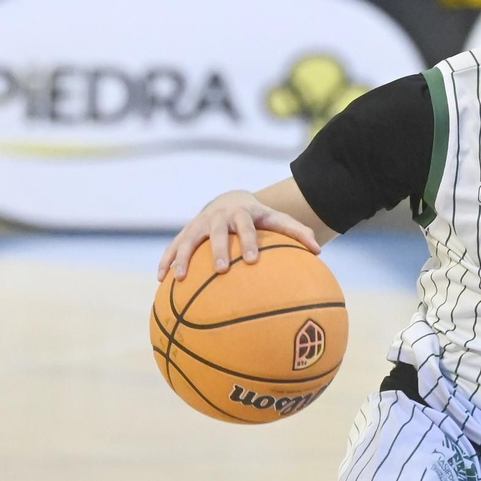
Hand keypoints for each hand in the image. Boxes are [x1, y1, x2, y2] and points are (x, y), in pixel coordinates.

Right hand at [156, 190, 318, 280]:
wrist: (230, 199)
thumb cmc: (259, 218)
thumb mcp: (276, 220)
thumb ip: (297, 232)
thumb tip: (319, 251)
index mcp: (243, 214)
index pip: (247, 228)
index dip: (248, 242)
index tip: (252, 261)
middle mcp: (220, 216)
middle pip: (217, 232)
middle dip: (218, 250)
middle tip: (221, 270)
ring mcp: (200, 223)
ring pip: (189, 239)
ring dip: (183, 257)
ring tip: (179, 278)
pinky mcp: (186, 231)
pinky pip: (174, 246)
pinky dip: (167, 260)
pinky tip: (160, 280)